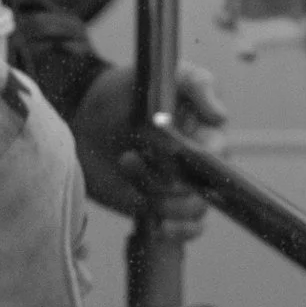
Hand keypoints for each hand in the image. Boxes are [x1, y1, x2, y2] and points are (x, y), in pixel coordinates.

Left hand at [71, 55, 226, 241]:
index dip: (203, 158)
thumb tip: (221, 115)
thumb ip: (195, 83)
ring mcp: (178, 187)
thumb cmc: (124, 91)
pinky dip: (179, 231)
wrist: (83, 117)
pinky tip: (160, 225)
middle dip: (172, 180)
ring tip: (128, 166)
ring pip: (194, 210)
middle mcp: (194, 162)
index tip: (179, 154)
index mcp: (202, 131)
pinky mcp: (161, 206)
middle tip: (136, 156)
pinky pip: (186, 229)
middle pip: (206, 187)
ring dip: (163, 200)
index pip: (218, 152)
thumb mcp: (158, 75)